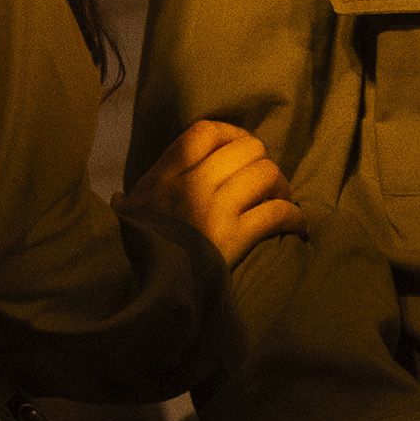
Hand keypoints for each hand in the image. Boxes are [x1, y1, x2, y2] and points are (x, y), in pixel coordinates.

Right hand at [129, 118, 299, 265]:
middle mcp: (192, 184)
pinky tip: (296, 225)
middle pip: (247, 148)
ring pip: (266, 174)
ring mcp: (215, 209)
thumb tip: (123, 199)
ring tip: (281, 201)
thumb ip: (134, 199)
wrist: (141, 289)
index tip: (240, 150)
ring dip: (281, 187)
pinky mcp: (234, 237)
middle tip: (265, 182)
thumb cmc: (133, 250)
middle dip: (262, 162)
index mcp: (166, 173)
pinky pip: (277, 213)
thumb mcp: (127, 214)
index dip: (232, 134)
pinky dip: (294, 217)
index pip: (206, 131)